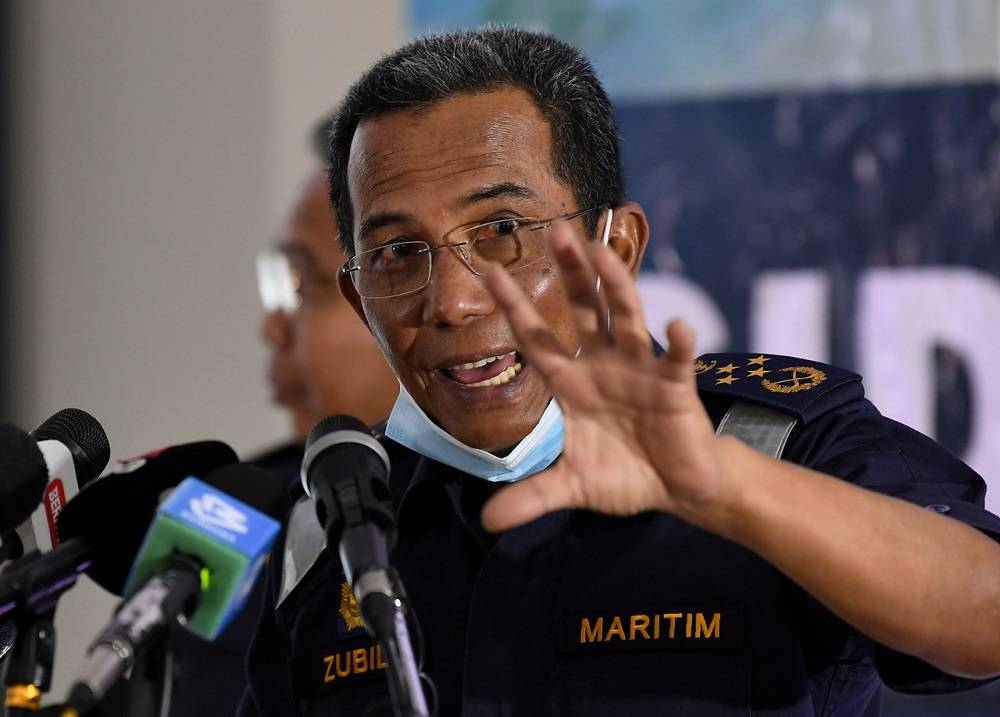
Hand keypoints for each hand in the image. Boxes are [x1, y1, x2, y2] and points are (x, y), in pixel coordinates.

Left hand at [481, 227, 725, 531]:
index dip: (514, 307)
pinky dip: (679, 345)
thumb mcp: (572, 486)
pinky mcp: (676, 386)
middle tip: (554, 230)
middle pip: (581, 311)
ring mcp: (640, 370)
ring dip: (616, 285)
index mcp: (572, 383)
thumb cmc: (625, 475)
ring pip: (625, 318)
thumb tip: (488, 523)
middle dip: (569, 273)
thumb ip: (532, 497)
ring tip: (601, 252)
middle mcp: (603, 365)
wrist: (676, 488)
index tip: (487, 271)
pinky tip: (679, 329)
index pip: (536, 339)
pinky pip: (677, 361)